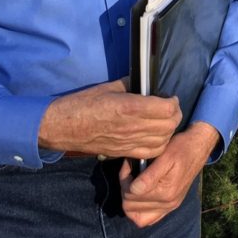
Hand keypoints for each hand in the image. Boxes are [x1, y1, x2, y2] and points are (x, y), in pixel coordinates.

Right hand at [38, 78, 181, 158]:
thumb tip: (145, 83)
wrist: (62, 127)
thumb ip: (131, 85)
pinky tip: (156, 137)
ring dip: (169, 131)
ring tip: (165, 122)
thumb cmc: (83, 104)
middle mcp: (132, 127)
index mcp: (129, 107)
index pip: (166, 109)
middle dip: (175, 115)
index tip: (170, 97)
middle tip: (171, 108)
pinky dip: (160, 145)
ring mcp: (129, 142)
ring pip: (163, 141)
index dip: (173, 102)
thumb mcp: (109, 87)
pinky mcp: (124, 152)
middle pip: (169, 125)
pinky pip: (151, 153)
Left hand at [119, 121, 219, 227]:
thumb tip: (133, 190)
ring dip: (130, 200)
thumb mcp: (165, 156)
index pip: (131, 194)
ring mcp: (169, 207)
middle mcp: (168, 203)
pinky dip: (139, 210)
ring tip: (134, 183)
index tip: (130, 163)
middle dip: (126, 188)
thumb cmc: (181, 148)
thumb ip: (150, 175)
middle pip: (130, 206)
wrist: (197, 148)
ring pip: (136, 217)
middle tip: (131, 171)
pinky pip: (148, 219)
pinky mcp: (170, 206)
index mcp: (166, 192)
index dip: (125, 177)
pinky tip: (140, 193)